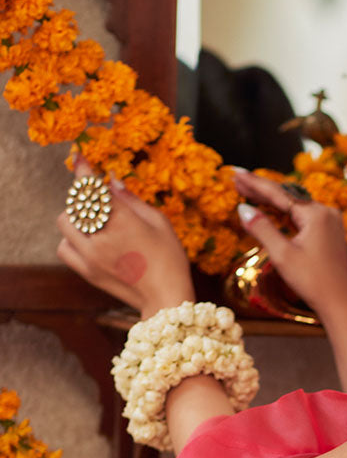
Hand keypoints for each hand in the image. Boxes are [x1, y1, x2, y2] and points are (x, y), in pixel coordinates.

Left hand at [56, 156, 194, 316]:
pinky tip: (86, 241)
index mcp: (123, 221)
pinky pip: (64, 248)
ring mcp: (91, 256)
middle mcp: (102, 237)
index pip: (93, 187)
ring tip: (94, 222)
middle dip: (86, 196)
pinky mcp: (88, 272)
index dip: (83, 169)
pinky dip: (70, 239)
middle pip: (76, 202)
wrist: (166, 300)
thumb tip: (110, 181)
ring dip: (75, 216)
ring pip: (65, 222)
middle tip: (100, 199)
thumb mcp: (160, 223)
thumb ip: (132, 200)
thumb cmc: (170, 260)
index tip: (78, 157)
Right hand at [232, 169, 346, 321]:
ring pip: (296, 205)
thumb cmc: (313, 283)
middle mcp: (326, 212)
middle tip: (237, 179)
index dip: (255, 183)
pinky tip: (272, 210)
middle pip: (288, 196)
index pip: (279, 193)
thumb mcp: (283, 256)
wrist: (341, 304)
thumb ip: (262, 229)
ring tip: (249, 191)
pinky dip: (286, 213)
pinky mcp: (331, 232)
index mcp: (316, 214)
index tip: (235, 172)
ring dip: (273, 200)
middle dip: (261, 189)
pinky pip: (304, 216)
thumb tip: (243, 208)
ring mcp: (331, 221)